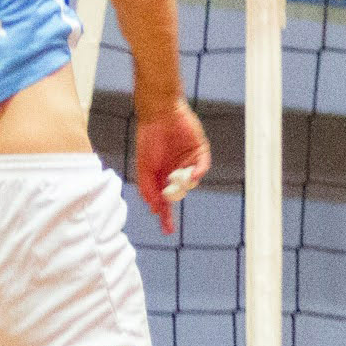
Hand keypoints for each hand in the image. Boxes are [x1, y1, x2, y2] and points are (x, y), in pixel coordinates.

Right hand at [136, 100, 210, 235]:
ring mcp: (188, 161)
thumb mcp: (144, 168)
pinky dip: (198, 173)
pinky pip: (202, 167)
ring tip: (174, 177)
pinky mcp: (200, 151)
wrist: (159, 115)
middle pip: (179, 193)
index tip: (167, 231)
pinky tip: (193, 176)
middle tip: (169, 217)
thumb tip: (156, 208)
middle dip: (175, 203)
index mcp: (160, 176)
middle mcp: (175, 171)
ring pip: (190, 182)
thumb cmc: (148, 140)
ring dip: (184, 185)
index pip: (164, 200)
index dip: (166, 215)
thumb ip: (148, 188)